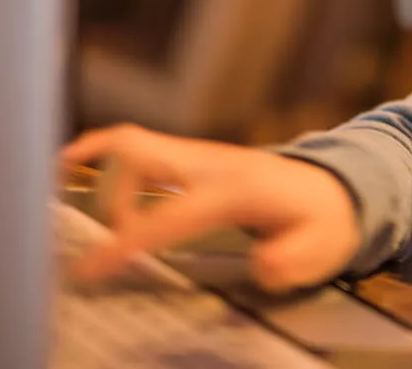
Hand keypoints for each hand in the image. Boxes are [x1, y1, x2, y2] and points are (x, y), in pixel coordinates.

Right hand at [61, 125, 360, 291]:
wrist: (336, 189)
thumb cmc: (324, 221)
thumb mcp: (321, 248)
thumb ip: (292, 260)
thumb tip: (266, 263)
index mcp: (236, 190)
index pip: (168, 216)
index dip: (127, 241)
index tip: (89, 267)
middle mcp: (212, 163)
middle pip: (140, 151)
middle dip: (102, 187)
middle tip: (79, 228)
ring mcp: (200, 154)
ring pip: (134, 144)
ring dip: (101, 174)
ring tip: (74, 209)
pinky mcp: (193, 157)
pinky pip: (140, 148)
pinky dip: (107, 158)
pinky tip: (75, 166)